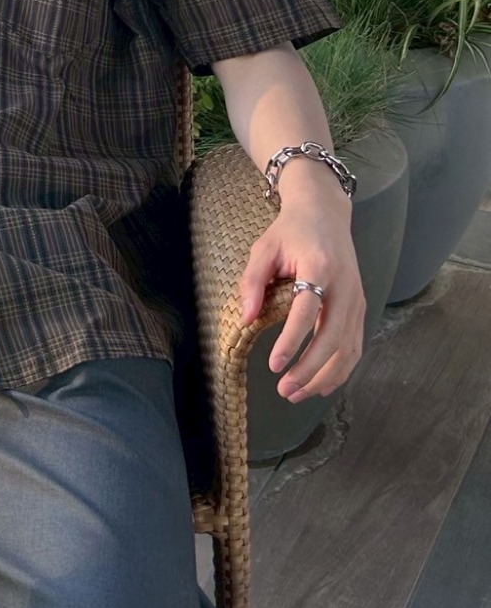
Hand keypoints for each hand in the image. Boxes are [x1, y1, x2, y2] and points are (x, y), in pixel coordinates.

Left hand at [239, 198, 365, 402]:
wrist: (325, 213)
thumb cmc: (290, 231)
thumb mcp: (264, 248)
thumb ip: (253, 281)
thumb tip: (246, 319)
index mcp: (319, 266)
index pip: (307, 310)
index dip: (291, 340)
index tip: (273, 364)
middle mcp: (345, 285)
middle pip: (332, 336)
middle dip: (309, 369)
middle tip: (284, 390)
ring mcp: (357, 297)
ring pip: (348, 347)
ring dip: (324, 376)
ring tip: (297, 394)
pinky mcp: (360, 306)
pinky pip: (355, 345)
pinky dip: (341, 369)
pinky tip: (321, 385)